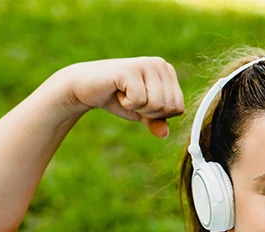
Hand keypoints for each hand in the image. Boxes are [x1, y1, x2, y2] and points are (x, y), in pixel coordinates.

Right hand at [56, 57, 184, 137]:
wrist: (85, 87)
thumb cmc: (117, 98)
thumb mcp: (142, 113)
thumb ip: (156, 121)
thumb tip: (164, 133)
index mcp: (168, 72)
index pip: (179, 108)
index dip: (159, 114)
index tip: (141, 102)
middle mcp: (160, 64)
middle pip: (168, 108)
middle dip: (148, 112)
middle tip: (131, 99)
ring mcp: (146, 64)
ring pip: (156, 105)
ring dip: (137, 107)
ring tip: (124, 94)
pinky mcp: (130, 69)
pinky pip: (139, 100)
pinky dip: (126, 103)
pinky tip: (117, 91)